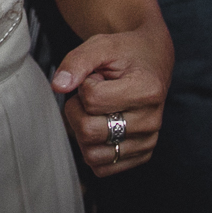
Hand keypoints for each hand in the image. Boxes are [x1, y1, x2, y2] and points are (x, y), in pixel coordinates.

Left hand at [52, 32, 164, 175]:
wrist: (152, 61)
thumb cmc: (126, 53)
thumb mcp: (101, 45)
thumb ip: (76, 62)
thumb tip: (59, 86)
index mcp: (147, 90)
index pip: (92, 99)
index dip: (84, 85)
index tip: (97, 77)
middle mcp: (152, 120)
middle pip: (89, 131)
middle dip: (78, 111)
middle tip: (90, 95)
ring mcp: (148, 141)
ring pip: (93, 154)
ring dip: (83, 132)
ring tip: (96, 112)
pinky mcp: (142, 154)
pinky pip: (103, 167)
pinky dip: (92, 149)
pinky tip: (101, 127)